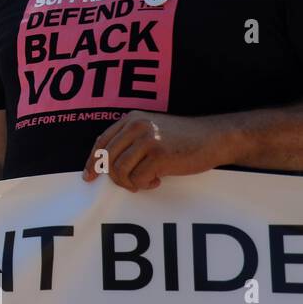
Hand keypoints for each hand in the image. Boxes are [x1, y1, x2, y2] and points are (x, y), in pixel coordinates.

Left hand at [83, 111, 233, 190]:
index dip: (92, 162)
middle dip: (114, 177)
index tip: (88, 177)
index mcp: (132, 119)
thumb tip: (104, 165)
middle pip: (106, 158)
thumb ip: (130, 141)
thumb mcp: (153, 132)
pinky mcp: (159, 155)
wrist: (215, 138)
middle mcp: (136, 126)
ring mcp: (147, 139)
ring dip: (130, 183)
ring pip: (119, 171)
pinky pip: (137, 179)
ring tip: (146, 181)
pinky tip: (158, 180)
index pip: (101, 142)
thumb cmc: (184, 140)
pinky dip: (145, 185)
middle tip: (130, 184)